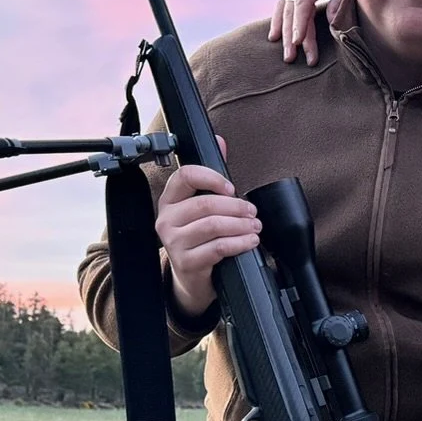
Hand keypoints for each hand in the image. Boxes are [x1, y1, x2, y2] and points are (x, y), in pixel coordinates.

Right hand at [154, 137, 254, 317]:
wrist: (192, 279)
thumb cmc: (200, 239)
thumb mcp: (203, 207)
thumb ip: (213, 176)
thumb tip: (220, 141)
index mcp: (170, 200)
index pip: (185, 176)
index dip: (212, 178)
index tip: (231, 187)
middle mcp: (166, 220)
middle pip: (204, 203)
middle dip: (236, 206)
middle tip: (253, 212)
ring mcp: (174, 242)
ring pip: (212, 225)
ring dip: (240, 225)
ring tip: (255, 227)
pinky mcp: (186, 262)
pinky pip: (218, 247)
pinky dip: (239, 243)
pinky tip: (250, 242)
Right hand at [267, 0, 349, 65]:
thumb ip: (340, 0)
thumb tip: (331, 23)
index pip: (303, 2)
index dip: (300, 23)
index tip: (298, 42)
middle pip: (292, 10)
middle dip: (292, 36)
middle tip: (292, 58)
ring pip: (285, 10)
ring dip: (284, 33)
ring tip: (287, 55)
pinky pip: (283, 6)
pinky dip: (278, 22)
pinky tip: (274, 37)